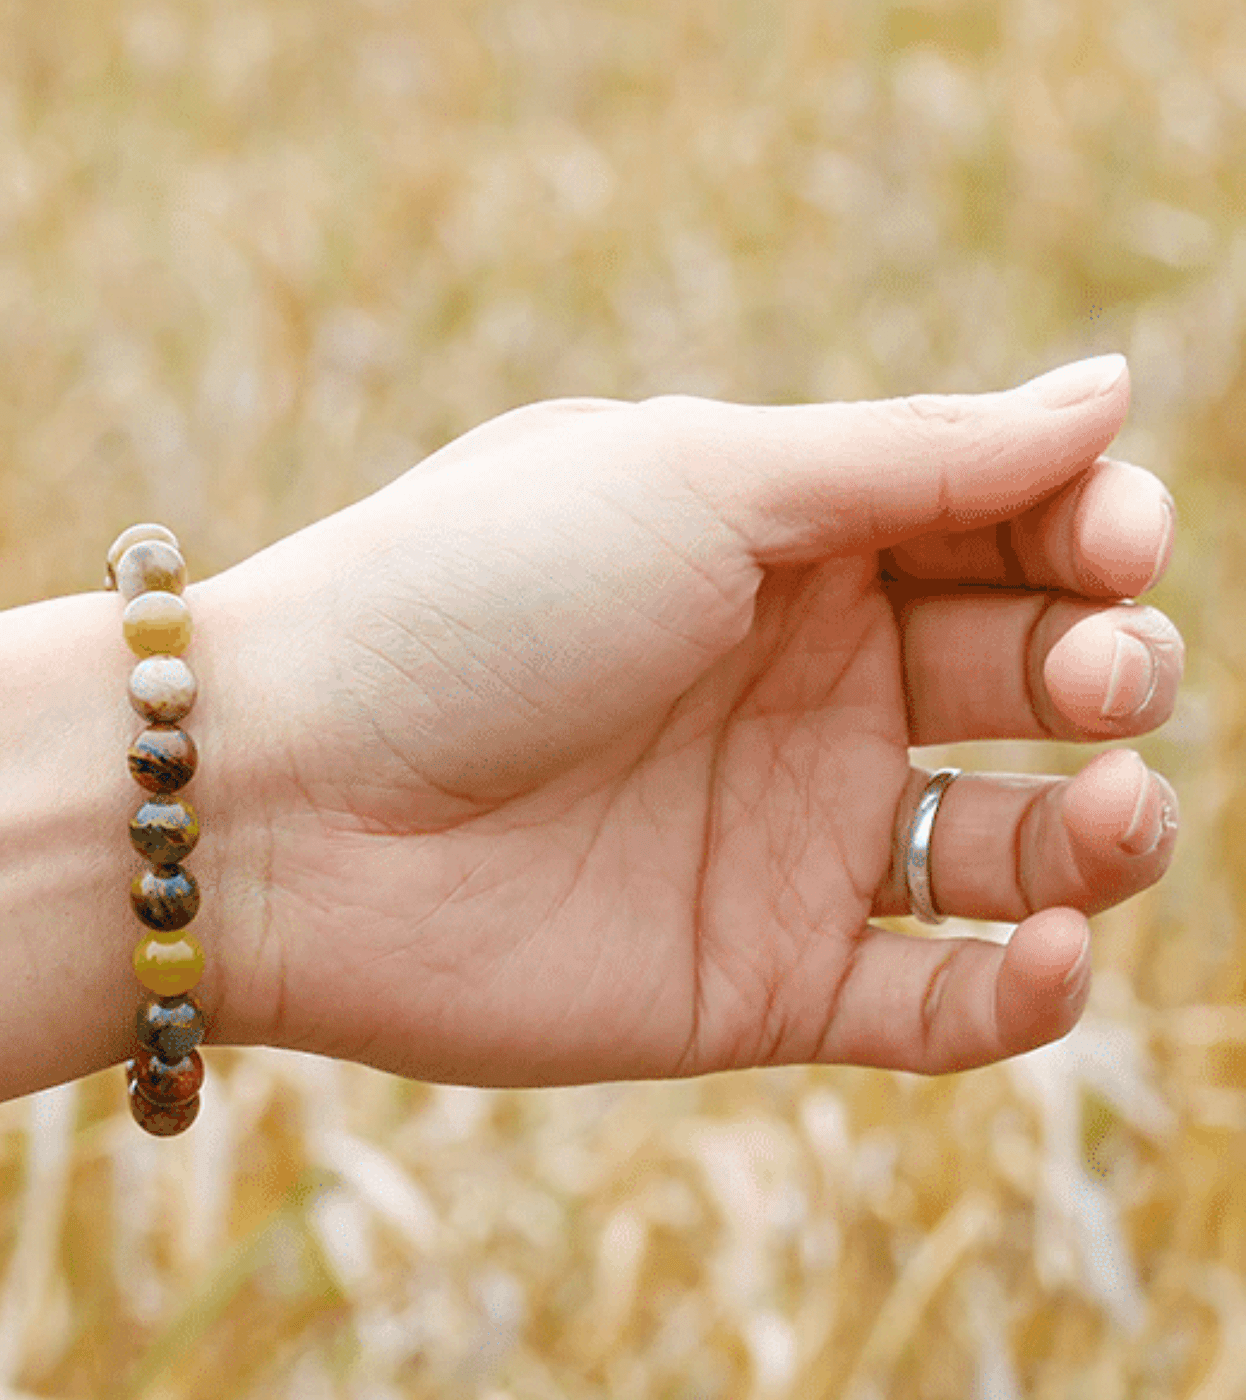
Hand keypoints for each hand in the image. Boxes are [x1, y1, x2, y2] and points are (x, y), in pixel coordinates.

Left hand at [203, 356, 1180, 1081]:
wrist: (285, 799)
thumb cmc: (468, 602)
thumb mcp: (693, 485)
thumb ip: (910, 458)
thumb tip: (1108, 391)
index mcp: (782, 547)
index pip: (1003, 530)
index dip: (1088, 531)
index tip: (1107, 541)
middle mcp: (797, 690)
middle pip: (1030, 678)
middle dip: (1107, 667)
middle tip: (1098, 673)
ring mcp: (782, 843)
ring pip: (1020, 850)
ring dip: (1107, 835)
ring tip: (1113, 812)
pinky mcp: (758, 984)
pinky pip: (937, 1007)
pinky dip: (1022, 993)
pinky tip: (1042, 949)